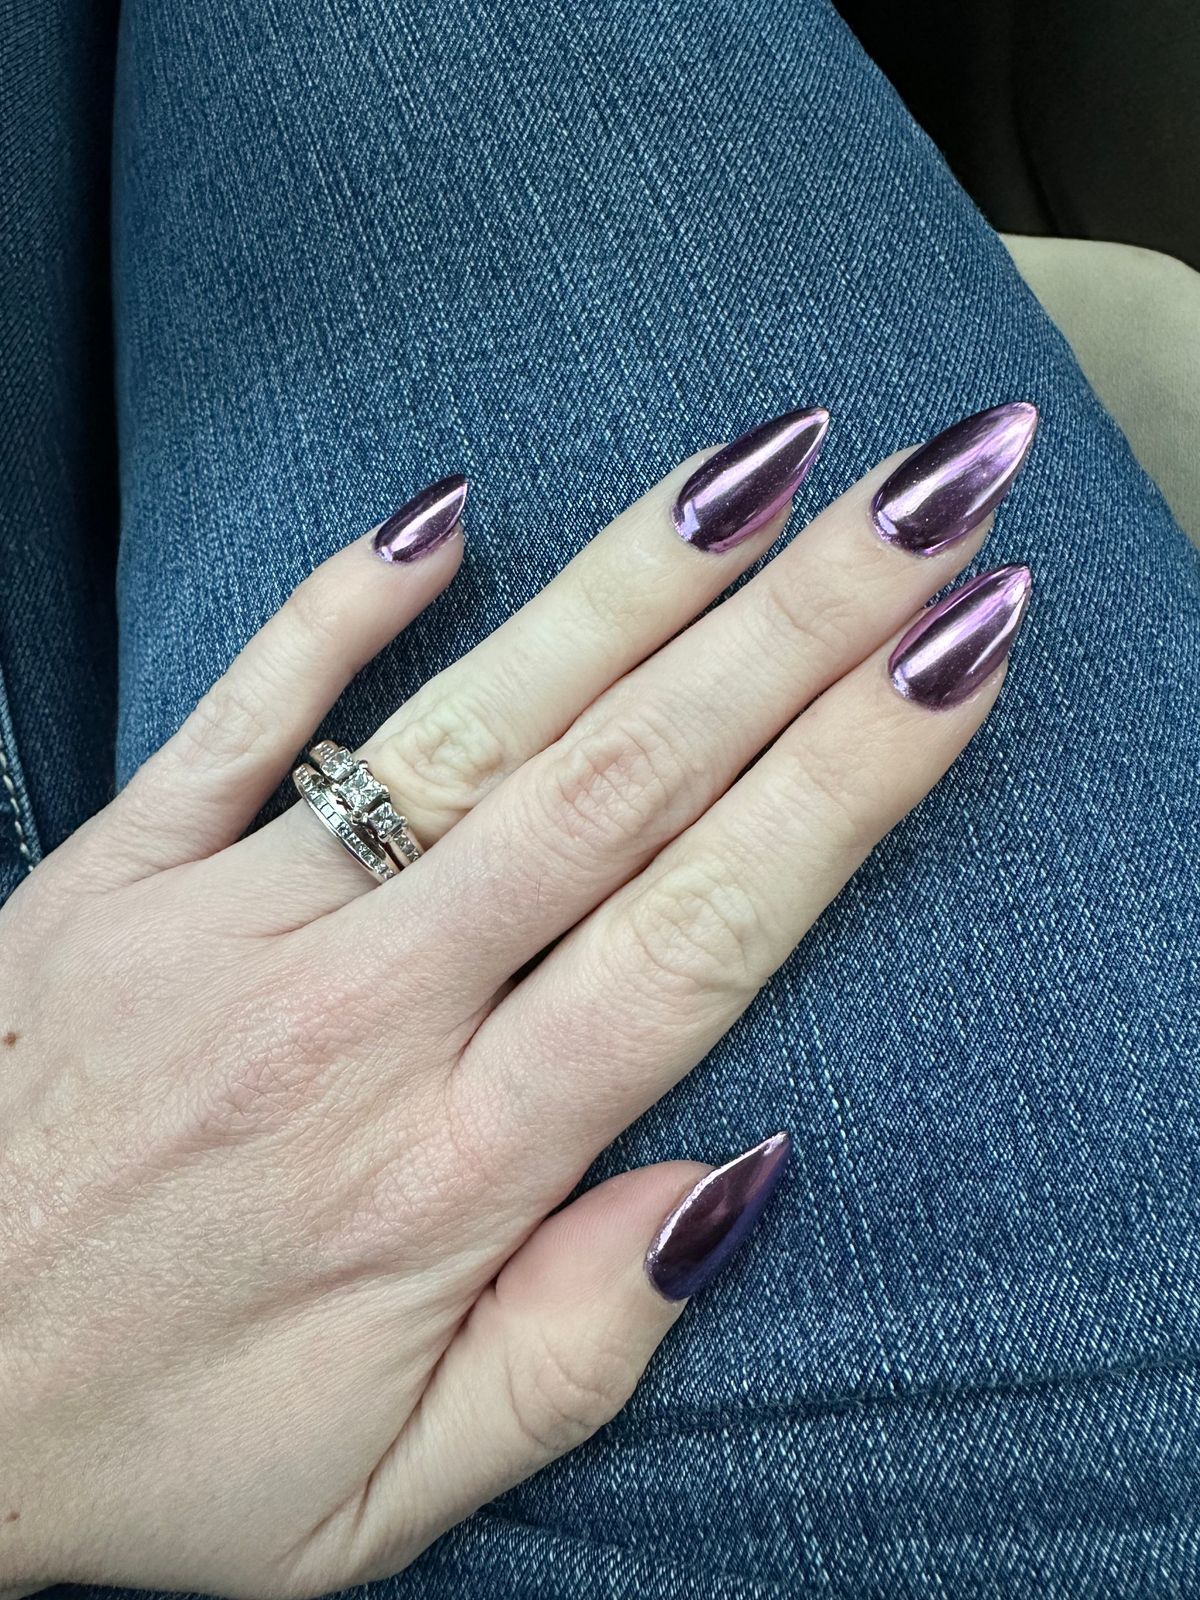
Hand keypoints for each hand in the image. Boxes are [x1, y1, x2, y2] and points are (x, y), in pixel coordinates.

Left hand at [0, 404, 1034, 1596]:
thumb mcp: (383, 1498)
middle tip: (927, 492)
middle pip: (622, 789)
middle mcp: (359, 1017)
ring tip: (762, 464)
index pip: (697, 935)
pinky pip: (244, 709)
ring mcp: (228, 923)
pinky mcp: (113, 871)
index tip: (953, 655)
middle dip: (798, 629)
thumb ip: (575, 1351)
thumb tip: (733, 1180)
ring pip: (468, 725)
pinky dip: (345, 604)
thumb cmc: (151, 1450)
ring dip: (629, 585)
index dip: (842, 786)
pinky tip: (448, 507)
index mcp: (449, 1171)